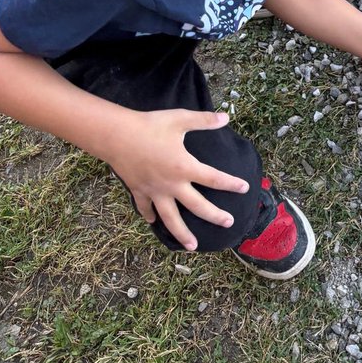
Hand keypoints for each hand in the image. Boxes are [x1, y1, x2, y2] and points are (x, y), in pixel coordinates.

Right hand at [106, 109, 249, 250]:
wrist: (117, 136)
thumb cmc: (150, 125)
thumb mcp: (181, 119)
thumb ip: (205, 120)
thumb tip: (227, 117)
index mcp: (184, 167)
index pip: (213, 179)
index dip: (230, 184)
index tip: (245, 189)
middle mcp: (172, 184)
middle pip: (198, 206)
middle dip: (214, 215)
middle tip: (228, 223)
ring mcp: (154, 191)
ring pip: (171, 218)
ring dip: (182, 233)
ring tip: (193, 246)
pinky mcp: (139, 191)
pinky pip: (145, 208)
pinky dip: (150, 216)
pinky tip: (153, 222)